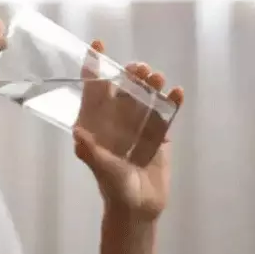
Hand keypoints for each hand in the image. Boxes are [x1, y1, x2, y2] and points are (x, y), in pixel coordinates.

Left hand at [73, 40, 183, 220]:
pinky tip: (177, 92)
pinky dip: (171, 102)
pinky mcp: (157, 135)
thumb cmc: (115, 189)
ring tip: (158, 78)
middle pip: (123, 89)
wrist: (140, 209)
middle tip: (140, 68)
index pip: (93, 91)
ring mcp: (138, 126)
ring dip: (150, 85)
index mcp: (96, 125)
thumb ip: (92, 152)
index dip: (94, 68)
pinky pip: (164, 113)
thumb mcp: (104, 170)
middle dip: (130, 74)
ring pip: (144, 97)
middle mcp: (116, 121)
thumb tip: (77, 133)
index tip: (98, 44)